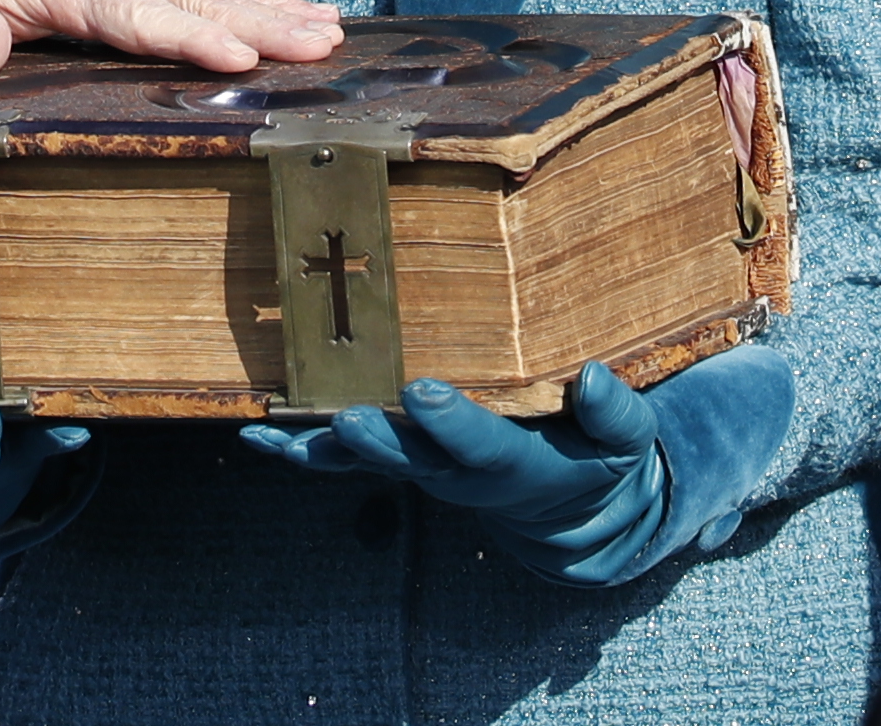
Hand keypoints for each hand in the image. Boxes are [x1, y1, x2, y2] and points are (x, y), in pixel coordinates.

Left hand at [245, 348, 793, 587]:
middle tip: (349, 416)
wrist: (567, 503)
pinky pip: (342, 459)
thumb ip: (615, 415)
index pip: (485, 447)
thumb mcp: (624, 442)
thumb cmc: (595, 455)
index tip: (424, 392)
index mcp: (517, 466)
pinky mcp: (399, 458)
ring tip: (275, 430)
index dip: (454, 424)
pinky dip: (301, 449)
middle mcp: (459, 475)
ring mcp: (423, 468)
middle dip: (380, 439)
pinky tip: (256, 435)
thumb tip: (592, 377)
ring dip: (323, 446)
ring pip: (367, 462)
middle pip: (413, 460)